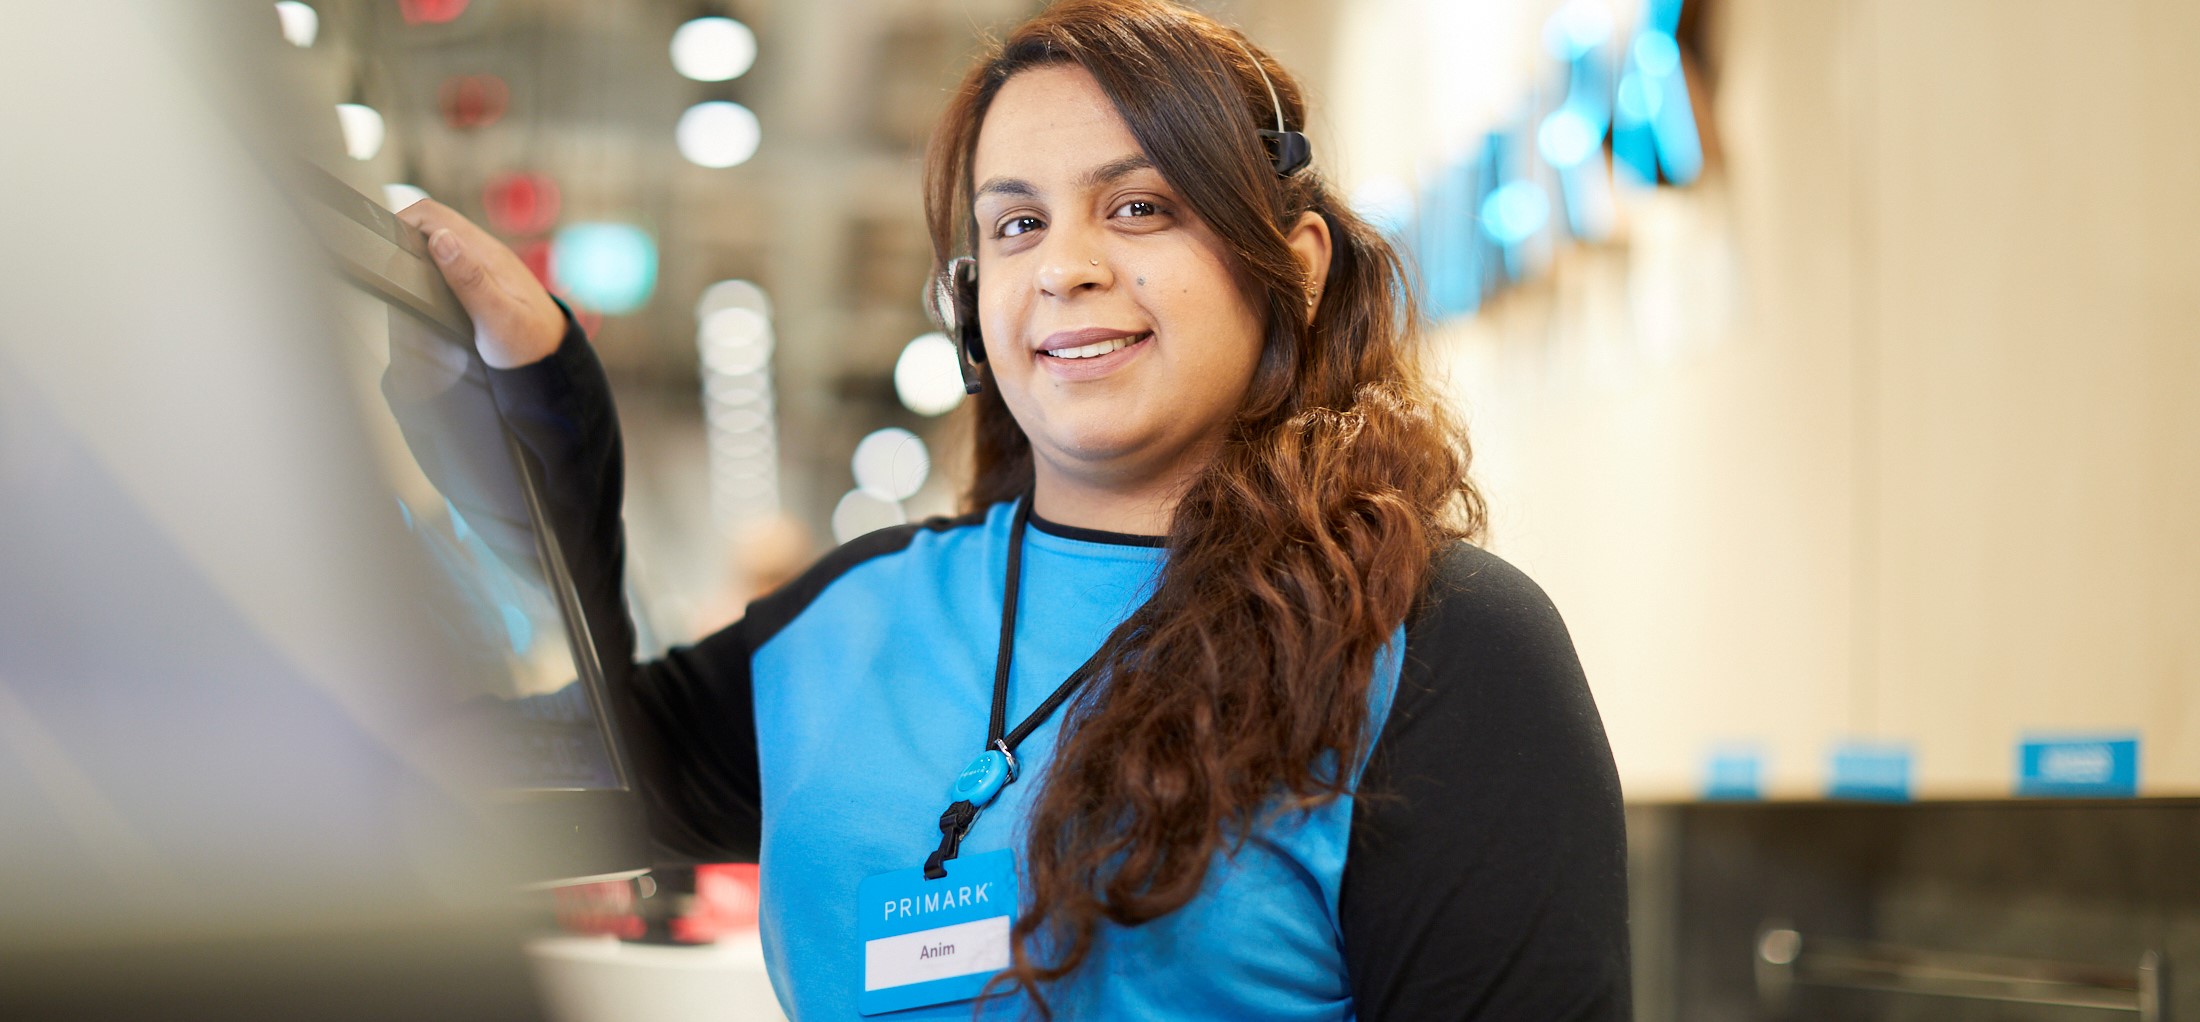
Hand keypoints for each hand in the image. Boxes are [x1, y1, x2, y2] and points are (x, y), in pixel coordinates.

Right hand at [394, 198, 567, 368]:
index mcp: (487, 254)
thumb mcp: (498, 317)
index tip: (382, 243)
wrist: (554, 360)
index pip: (434, 214)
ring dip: (415, 246)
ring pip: (440, 239)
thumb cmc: (529, 344)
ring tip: (392, 268)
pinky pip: (449, 258)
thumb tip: (440, 238)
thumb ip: (470, 279)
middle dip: (403, 232)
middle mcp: (486, 252)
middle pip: (433, 223)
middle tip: (379, 257)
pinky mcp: (484, 278)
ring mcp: (485, 264)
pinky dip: (428, 262)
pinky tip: (418, 282)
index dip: (402, 219)